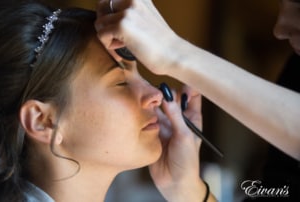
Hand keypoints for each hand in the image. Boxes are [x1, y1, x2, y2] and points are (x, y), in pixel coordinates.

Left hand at [95, 0, 179, 74]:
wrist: (173, 54)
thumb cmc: (160, 42)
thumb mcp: (146, 16)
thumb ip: (130, 11)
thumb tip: (106, 15)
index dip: (109, 14)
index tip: (118, 29)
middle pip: (101, 6)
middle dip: (105, 23)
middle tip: (116, 37)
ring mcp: (127, 12)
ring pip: (99, 22)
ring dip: (107, 36)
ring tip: (122, 45)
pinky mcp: (122, 26)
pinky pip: (101, 34)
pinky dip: (108, 46)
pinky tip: (122, 49)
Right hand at [149, 86, 206, 201]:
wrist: (174, 182)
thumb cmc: (187, 161)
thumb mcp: (184, 136)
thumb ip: (176, 116)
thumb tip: (167, 96)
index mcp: (192, 118)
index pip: (191, 95)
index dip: (187, 85)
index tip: (180, 74)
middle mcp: (178, 119)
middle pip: (171, 99)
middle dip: (164, 92)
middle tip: (156, 89)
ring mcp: (165, 125)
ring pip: (158, 108)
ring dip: (152, 103)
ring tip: (145, 96)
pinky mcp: (153, 132)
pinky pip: (147, 118)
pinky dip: (144, 113)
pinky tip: (139, 108)